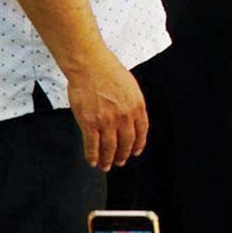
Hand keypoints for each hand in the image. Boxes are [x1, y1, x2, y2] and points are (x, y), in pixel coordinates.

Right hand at [64, 54, 146, 169]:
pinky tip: (92, 161)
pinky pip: (92, 144)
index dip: (138, 144)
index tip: (135, 152)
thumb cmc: (109, 73)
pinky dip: (92, 155)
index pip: (141, 132)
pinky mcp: (90, 123)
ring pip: (109, 147)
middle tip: (120, 162)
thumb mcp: (131, 88)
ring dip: (108, 159)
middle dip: (123, 155)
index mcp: (137, 106)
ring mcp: (107, 121)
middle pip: (126, 142)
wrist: (91, 67)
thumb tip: (132, 119)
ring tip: (106, 165)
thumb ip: (133, 105)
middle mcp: (125, 116)